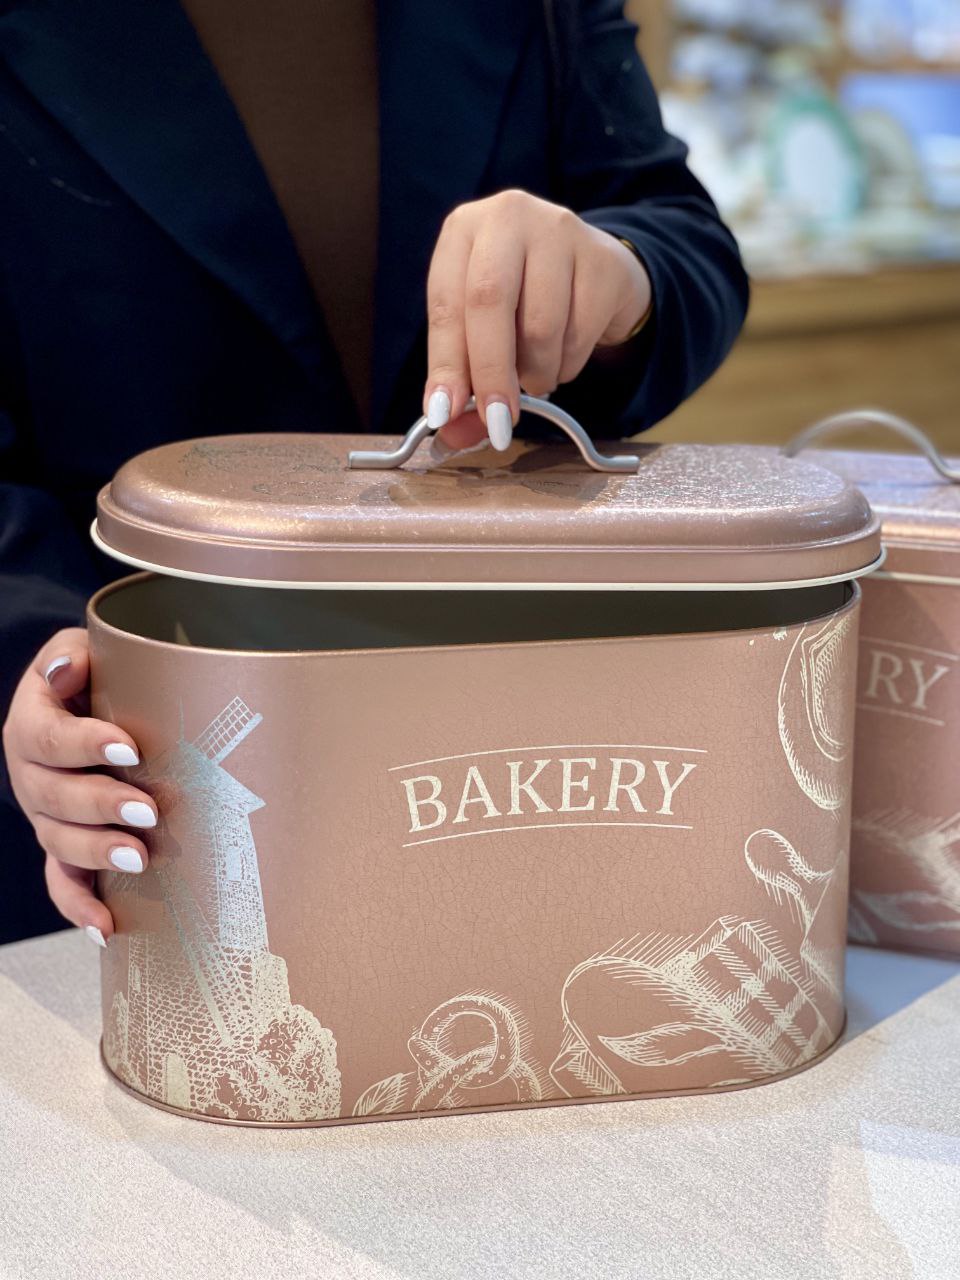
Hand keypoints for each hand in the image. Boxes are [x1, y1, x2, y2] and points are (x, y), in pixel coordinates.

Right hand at [2, 628, 156, 946]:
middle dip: (101, 804)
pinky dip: (79, 907)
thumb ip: (76, 656)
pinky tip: (106, 927)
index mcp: (31, 724)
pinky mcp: (63, 845)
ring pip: (58, 842)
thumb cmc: (95, 678)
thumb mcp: (83, 652)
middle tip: (147, 809)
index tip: (129, 746)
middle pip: (53, 797)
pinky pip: (61, 882)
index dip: (85, 744)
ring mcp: (45, 815)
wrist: (90, 704)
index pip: (48, 737)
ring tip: (139, 856)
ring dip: (97, 853)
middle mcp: (31, 775)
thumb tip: (68, 670)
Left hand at [422, 189, 650, 456]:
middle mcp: (509, 216)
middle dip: (491, 373)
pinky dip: (568, 364)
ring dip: (536, 373)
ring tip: (534, 375)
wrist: (592, 271)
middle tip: (496, 422)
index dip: (445, 364)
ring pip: (540, 327)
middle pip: (490, 302)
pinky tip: (564, 355)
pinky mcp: (603, 258)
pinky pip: (580, 334)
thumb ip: (464, 381)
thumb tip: (452, 434)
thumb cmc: (522, 301)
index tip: (444, 414)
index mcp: (464, 230)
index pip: (446, 303)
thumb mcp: (481, 331)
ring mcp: (561, 230)